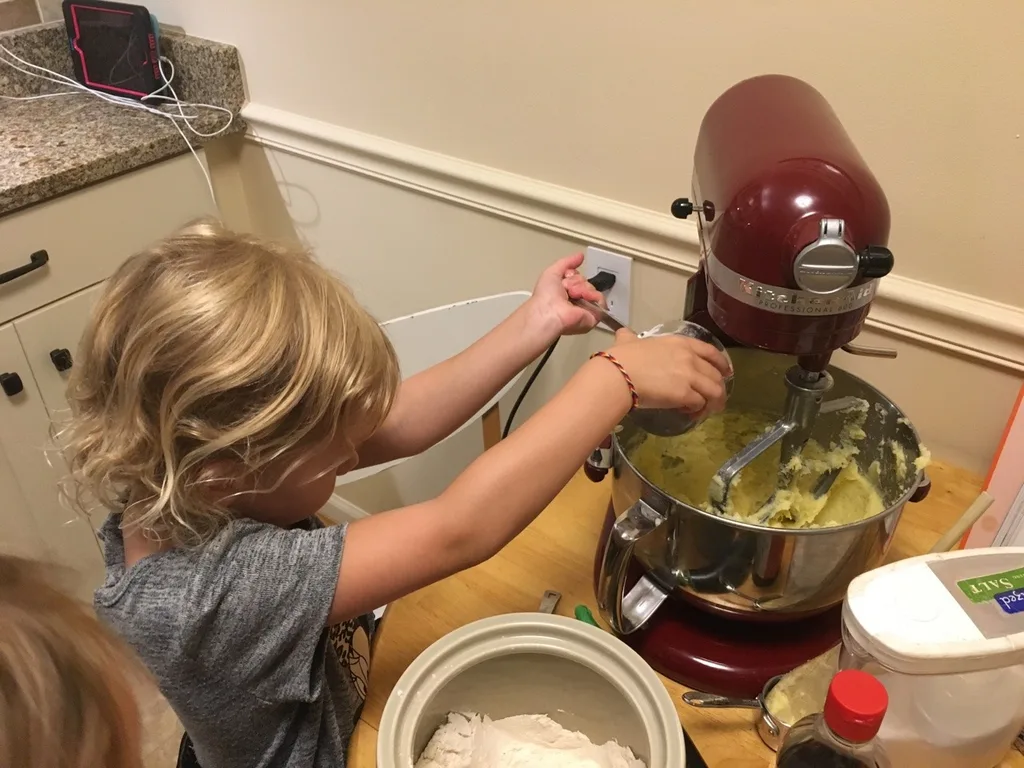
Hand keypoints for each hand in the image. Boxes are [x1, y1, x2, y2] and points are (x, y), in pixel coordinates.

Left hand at [527, 253, 605, 336]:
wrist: (550, 312)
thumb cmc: (545, 295)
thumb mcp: (553, 272)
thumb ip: (567, 262)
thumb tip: (581, 255)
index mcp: (564, 292)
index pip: (577, 277)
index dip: (572, 275)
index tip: (564, 278)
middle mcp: (574, 301)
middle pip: (585, 281)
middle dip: (576, 281)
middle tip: (567, 289)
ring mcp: (584, 308)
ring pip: (593, 288)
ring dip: (582, 287)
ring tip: (572, 294)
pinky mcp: (594, 315)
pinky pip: (600, 299)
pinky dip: (592, 295)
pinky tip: (582, 297)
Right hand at [605, 328, 731, 413]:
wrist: (618, 375)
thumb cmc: (621, 358)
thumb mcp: (629, 341)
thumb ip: (630, 338)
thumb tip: (623, 334)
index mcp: (680, 343)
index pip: (710, 352)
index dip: (721, 363)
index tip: (725, 372)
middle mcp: (690, 358)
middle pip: (716, 374)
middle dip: (719, 388)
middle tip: (714, 399)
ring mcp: (689, 376)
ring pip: (714, 391)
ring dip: (713, 403)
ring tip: (707, 411)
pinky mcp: (685, 394)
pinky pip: (700, 404)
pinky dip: (698, 411)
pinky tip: (689, 414)